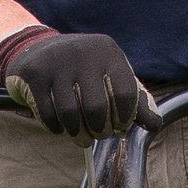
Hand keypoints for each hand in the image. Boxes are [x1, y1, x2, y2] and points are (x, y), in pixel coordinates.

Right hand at [0, 22, 154, 137]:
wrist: (38, 50)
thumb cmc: (84, 70)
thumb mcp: (111, 77)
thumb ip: (135, 100)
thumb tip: (154, 125)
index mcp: (108, 52)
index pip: (124, 94)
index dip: (124, 118)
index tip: (119, 128)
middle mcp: (83, 52)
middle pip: (96, 108)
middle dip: (100, 130)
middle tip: (99, 135)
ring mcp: (56, 62)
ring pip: (70, 115)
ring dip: (77, 134)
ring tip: (81, 137)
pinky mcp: (34, 74)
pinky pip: (47, 114)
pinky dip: (55, 128)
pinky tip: (60, 128)